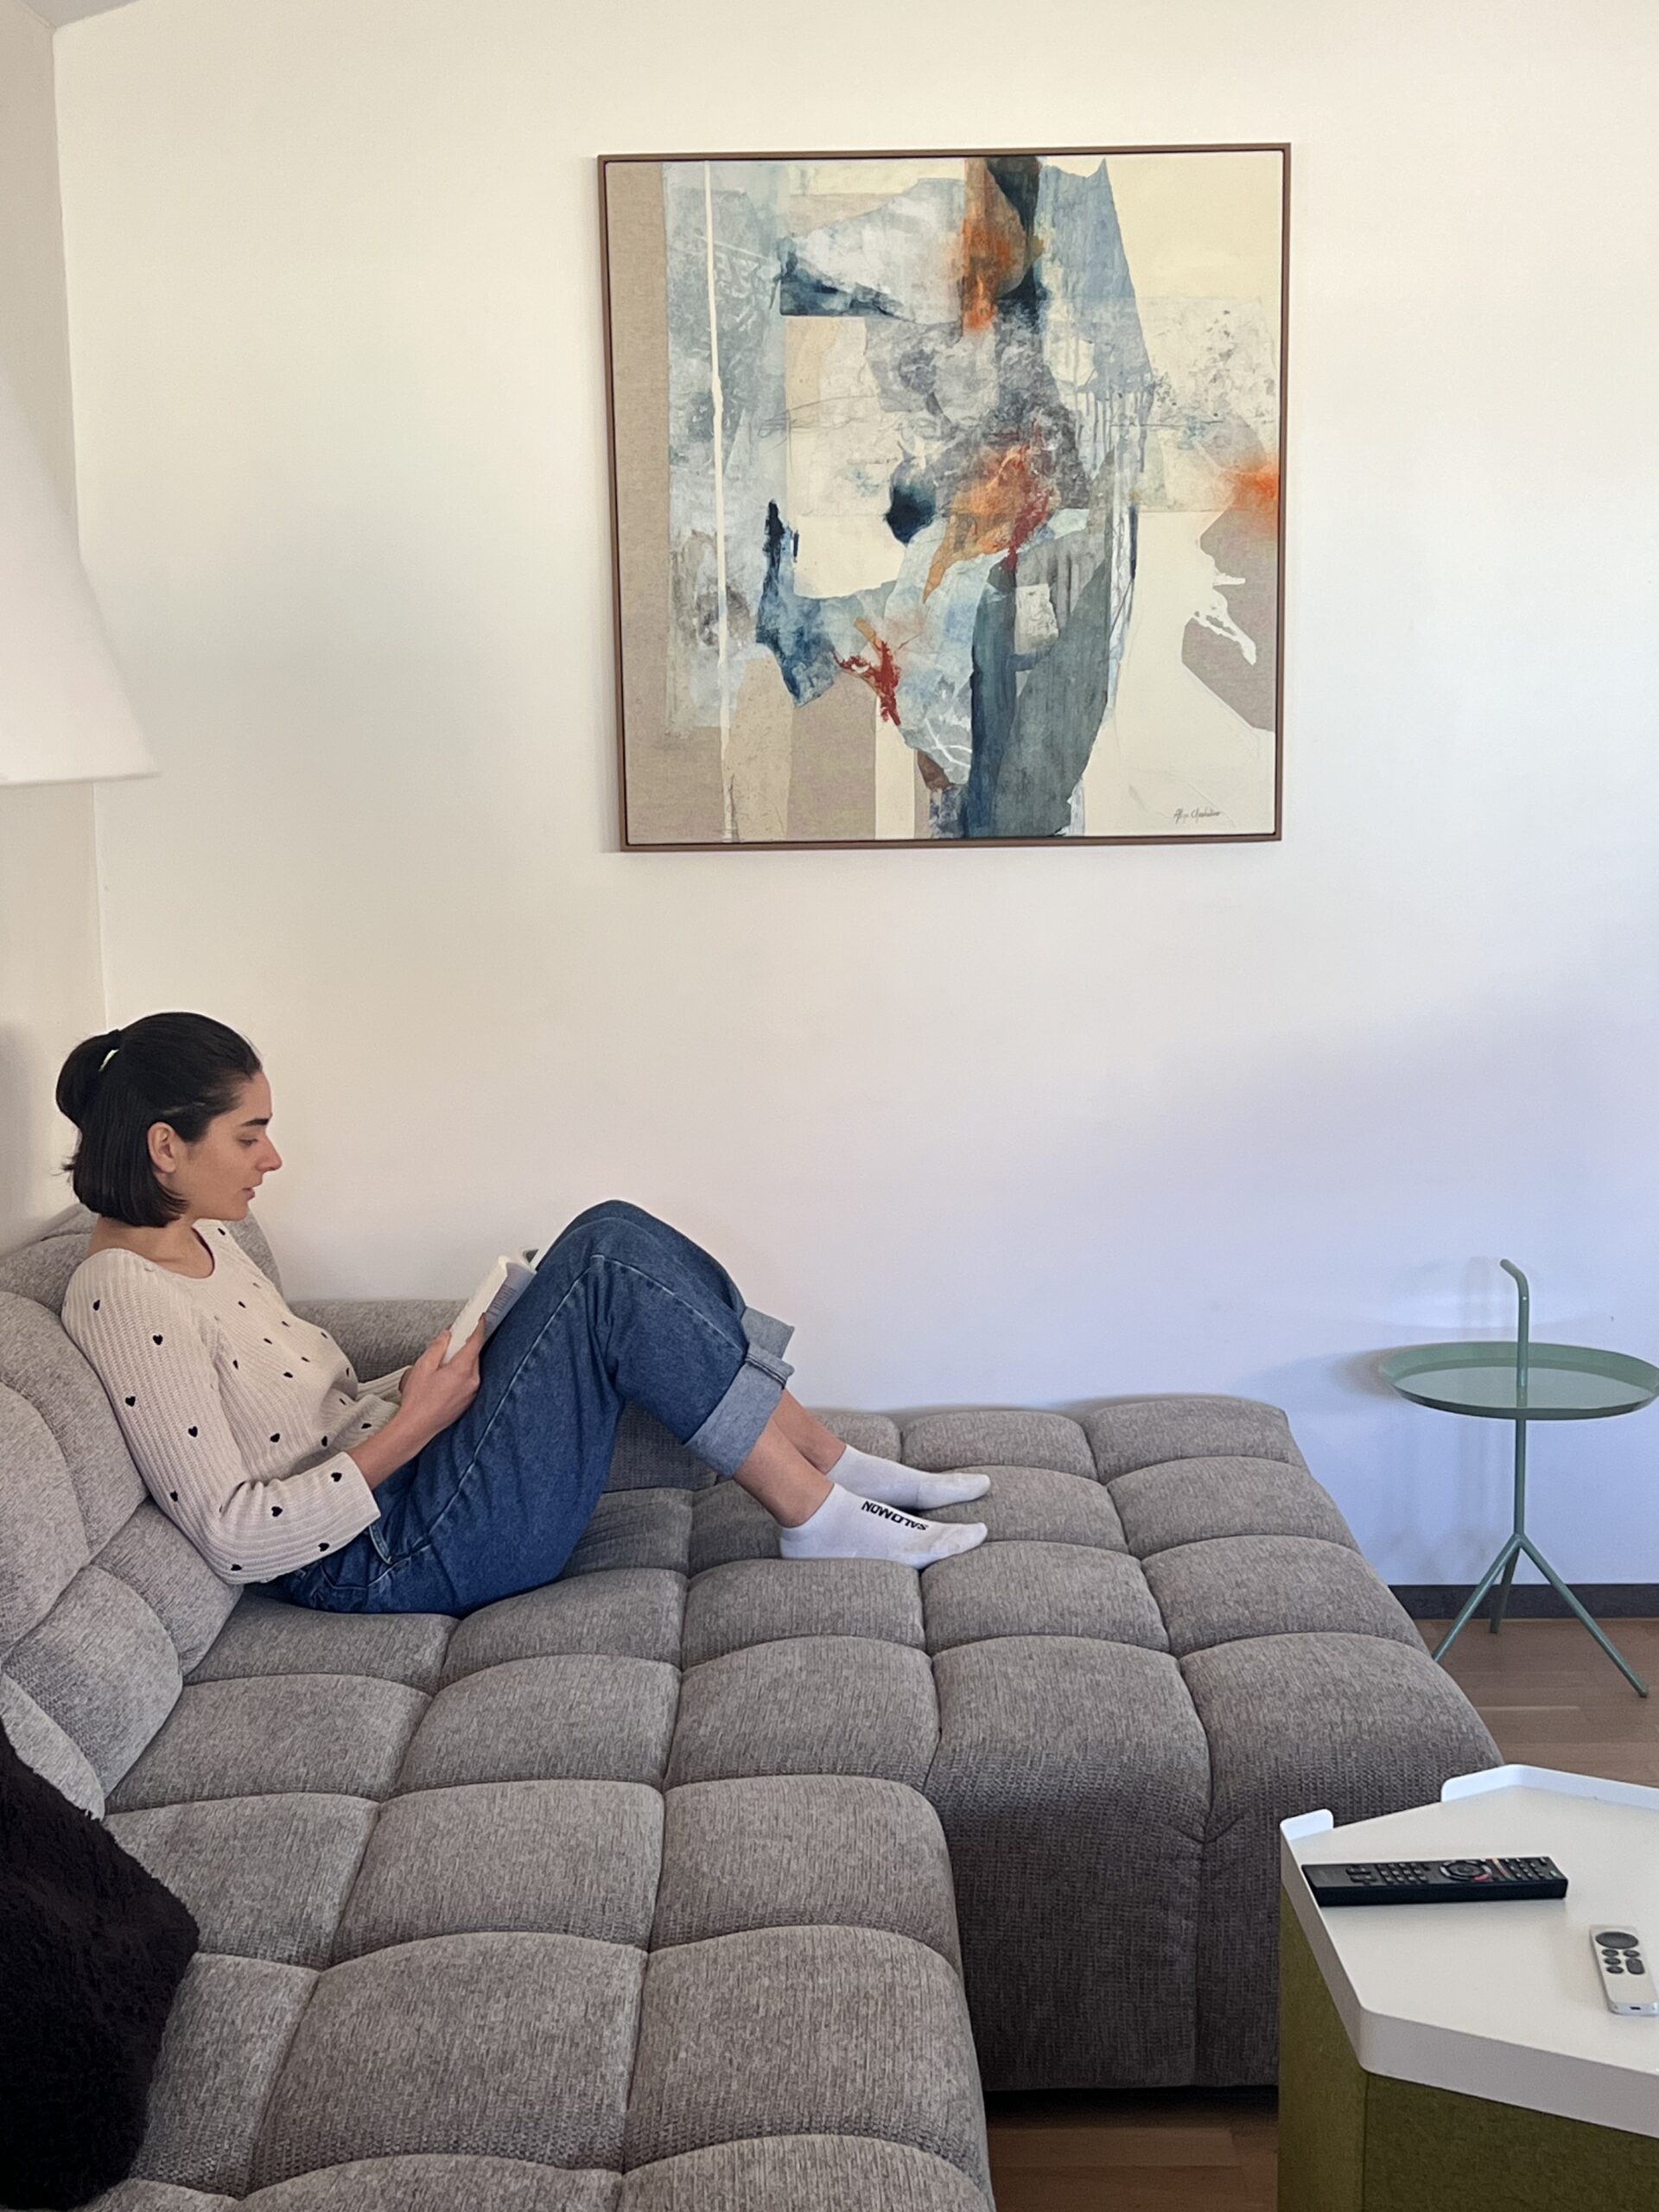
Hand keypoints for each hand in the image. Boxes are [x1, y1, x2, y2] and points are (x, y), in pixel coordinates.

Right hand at [392, 1316, 486, 1440]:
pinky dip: (461, 1374)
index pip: (476, 1341)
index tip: (480, 1317)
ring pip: (472, 1367)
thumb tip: (446, 1336)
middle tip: (448, 1345)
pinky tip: (444, 1380)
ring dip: (461, 1361)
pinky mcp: (469, 1400)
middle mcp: (472, 1381)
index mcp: (462, 1370)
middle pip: (474, 1354)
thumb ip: (438, 1347)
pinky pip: (469, 1380)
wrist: (417, 1426)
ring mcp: (472, 1392)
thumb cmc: (418, 1402)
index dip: (478, 1326)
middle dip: (463, 1346)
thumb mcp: (423, 1366)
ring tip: (441, 1368)